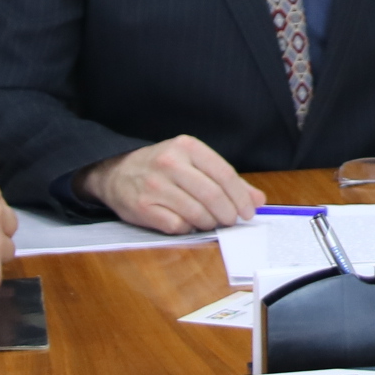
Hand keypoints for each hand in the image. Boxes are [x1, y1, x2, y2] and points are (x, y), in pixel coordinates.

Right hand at [79, 136, 259, 233]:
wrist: (116, 173)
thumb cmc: (162, 168)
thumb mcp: (193, 163)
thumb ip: (226, 180)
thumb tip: (258, 200)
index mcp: (187, 146)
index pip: (224, 173)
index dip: (240, 196)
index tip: (248, 211)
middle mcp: (170, 163)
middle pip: (212, 195)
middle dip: (228, 213)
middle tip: (232, 221)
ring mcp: (155, 185)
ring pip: (197, 213)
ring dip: (209, 223)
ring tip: (210, 222)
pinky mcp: (143, 207)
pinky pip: (177, 225)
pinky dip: (188, 228)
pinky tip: (187, 223)